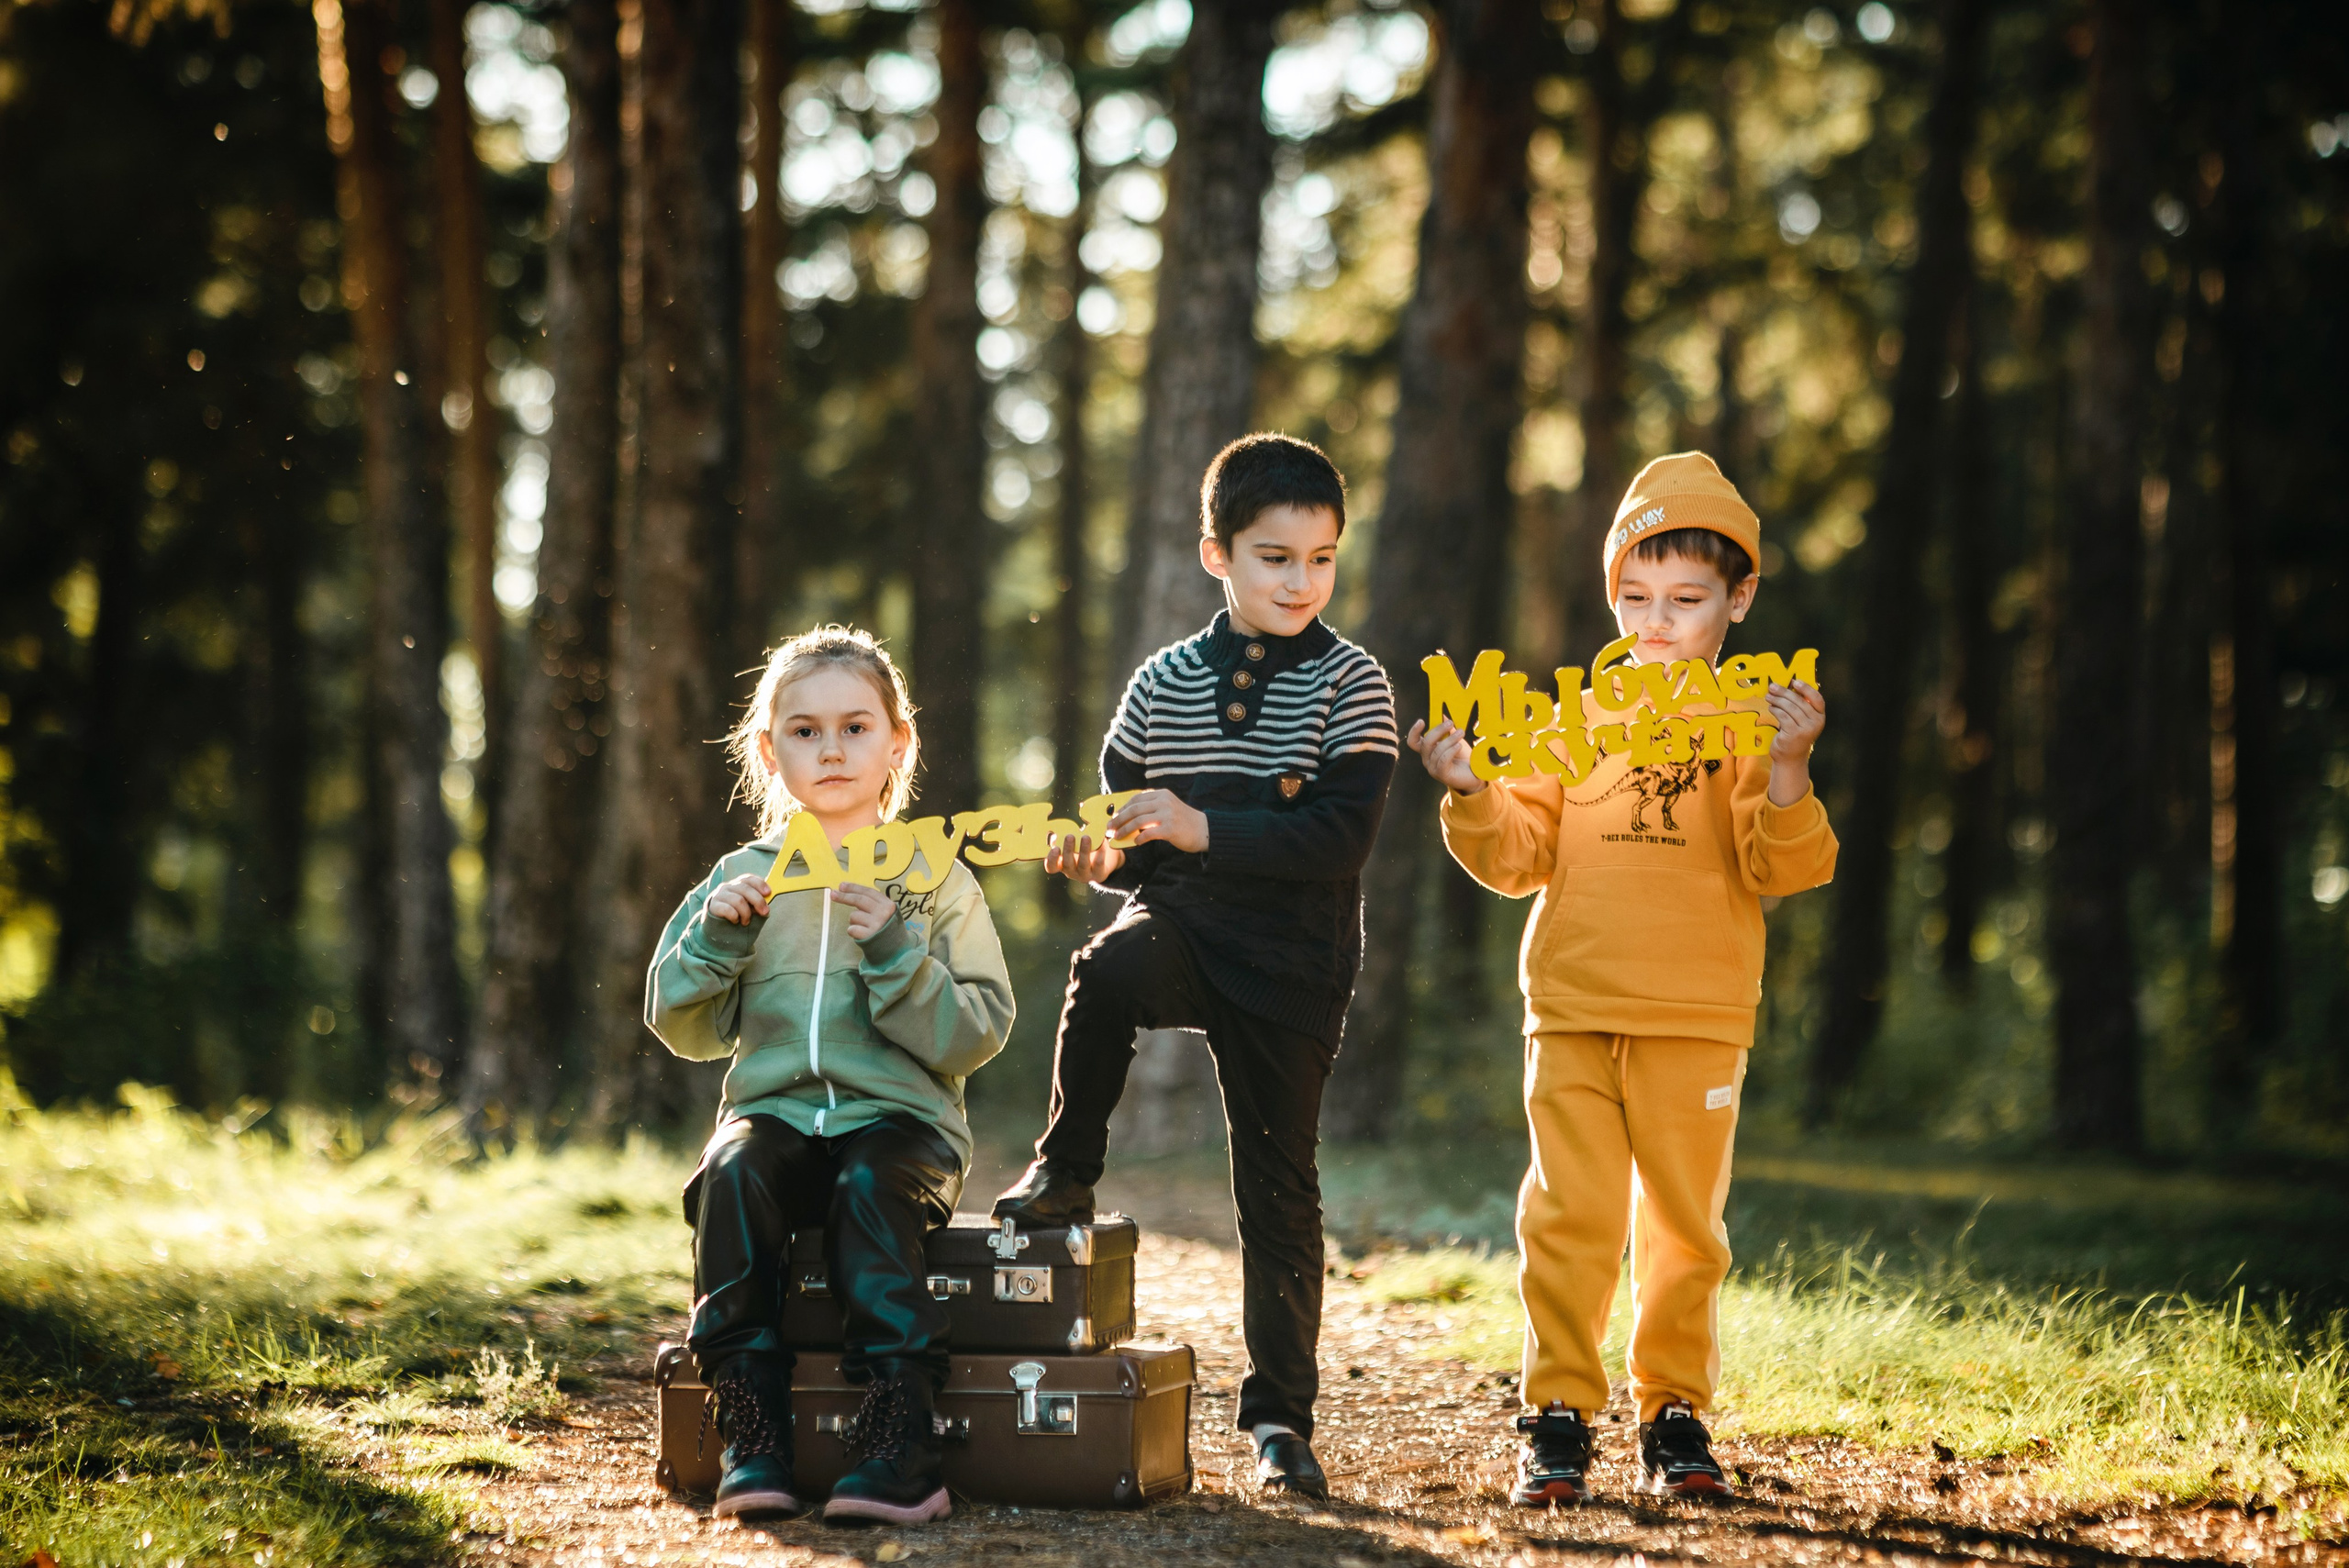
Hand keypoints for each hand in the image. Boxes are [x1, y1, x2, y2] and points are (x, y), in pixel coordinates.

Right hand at [707, 872, 771, 925]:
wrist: (714, 925)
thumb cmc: (735, 914)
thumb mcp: (747, 906)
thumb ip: (755, 903)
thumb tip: (766, 905)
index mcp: (738, 884)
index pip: (749, 879)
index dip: (760, 884)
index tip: (768, 893)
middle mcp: (728, 887)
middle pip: (745, 889)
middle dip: (758, 901)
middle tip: (764, 912)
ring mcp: (719, 895)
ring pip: (738, 900)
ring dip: (746, 913)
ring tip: (746, 921)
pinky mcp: (713, 906)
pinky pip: (728, 909)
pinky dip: (735, 916)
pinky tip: (735, 921)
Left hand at [829, 881, 897, 941]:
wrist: (896, 951)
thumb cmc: (886, 930)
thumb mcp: (886, 913)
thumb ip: (873, 903)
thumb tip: (848, 891)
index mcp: (888, 905)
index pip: (868, 892)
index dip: (854, 887)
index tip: (841, 885)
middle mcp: (883, 913)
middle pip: (859, 900)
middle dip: (844, 896)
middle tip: (832, 894)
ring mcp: (876, 924)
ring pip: (853, 916)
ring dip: (853, 921)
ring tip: (863, 928)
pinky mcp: (869, 936)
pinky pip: (851, 929)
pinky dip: (852, 931)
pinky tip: (861, 935)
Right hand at [1044, 831, 1124, 884]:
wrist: (1104, 862)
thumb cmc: (1083, 850)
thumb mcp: (1072, 845)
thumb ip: (1063, 840)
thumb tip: (1054, 834)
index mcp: (1062, 865)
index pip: (1052, 867)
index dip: (1052, 859)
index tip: (1055, 848)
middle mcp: (1072, 872)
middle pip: (1068, 864)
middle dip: (1068, 850)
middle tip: (1069, 836)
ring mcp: (1085, 875)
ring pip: (1083, 864)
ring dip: (1084, 850)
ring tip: (1086, 837)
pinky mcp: (1098, 875)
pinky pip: (1099, 864)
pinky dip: (1100, 853)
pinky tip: (1102, 842)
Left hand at [1106, 788, 1209, 853]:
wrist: (1205, 830)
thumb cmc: (1183, 821)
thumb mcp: (1168, 807)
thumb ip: (1152, 808)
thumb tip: (1128, 817)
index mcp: (1162, 794)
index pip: (1136, 799)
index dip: (1122, 808)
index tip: (1114, 816)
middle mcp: (1163, 802)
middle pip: (1134, 809)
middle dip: (1119, 819)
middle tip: (1110, 828)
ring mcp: (1167, 815)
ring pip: (1138, 821)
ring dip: (1125, 830)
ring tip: (1117, 836)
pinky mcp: (1170, 829)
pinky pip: (1148, 834)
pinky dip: (1139, 839)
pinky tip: (1135, 842)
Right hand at [1407, 717, 1485, 795]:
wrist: (1475, 774)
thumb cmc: (1463, 757)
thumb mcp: (1455, 739)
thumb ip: (1448, 729)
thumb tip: (1442, 715)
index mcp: (1427, 751)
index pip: (1413, 742)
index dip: (1414, 731)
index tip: (1422, 721)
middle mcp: (1427, 760)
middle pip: (1426, 743)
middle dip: (1438, 730)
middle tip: (1451, 723)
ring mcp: (1433, 768)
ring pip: (1437, 750)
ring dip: (1450, 739)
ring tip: (1461, 732)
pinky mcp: (1442, 775)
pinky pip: (1443, 759)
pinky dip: (1451, 750)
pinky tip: (1459, 745)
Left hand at [1764, 679, 1824, 806]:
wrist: (1790, 758)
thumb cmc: (1794, 735)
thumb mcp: (1801, 721)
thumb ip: (1800, 706)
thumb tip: (1788, 686)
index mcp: (1820, 717)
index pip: (1817, 698)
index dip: (1807, 688)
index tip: (1795, 682)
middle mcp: (1816, 723)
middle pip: (1799, 701)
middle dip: (1784, 692)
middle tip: (1772, 686)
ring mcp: (1806, 729)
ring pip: (1789, 707)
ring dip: (1777, 700)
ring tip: (1768, 697)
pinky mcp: (1794, 734)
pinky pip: (1783, 716)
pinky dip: (1775, 709)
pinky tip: (1771, 707)